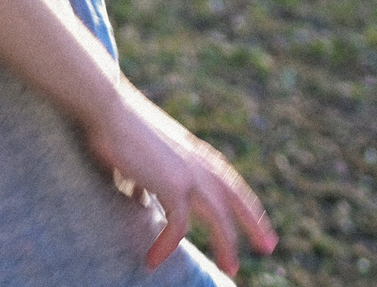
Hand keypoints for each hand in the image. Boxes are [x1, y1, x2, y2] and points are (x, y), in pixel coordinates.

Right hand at [78, 79, 277, 275]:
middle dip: (254, 226)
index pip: (232, 185)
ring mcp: (189, 175)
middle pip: (236, 201)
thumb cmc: (119, 127)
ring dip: (226, 245)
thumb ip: (150, 177)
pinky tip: (154, 260)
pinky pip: (177, 227)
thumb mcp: (145, 155)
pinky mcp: (172, 185)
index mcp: (197, 155)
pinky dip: (166, 246)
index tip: (260, 224)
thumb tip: (140, 196)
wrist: (108, 108)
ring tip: (230, 269)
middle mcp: (200, 165)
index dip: (248, 207)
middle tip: (268, 248)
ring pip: (219, 220)